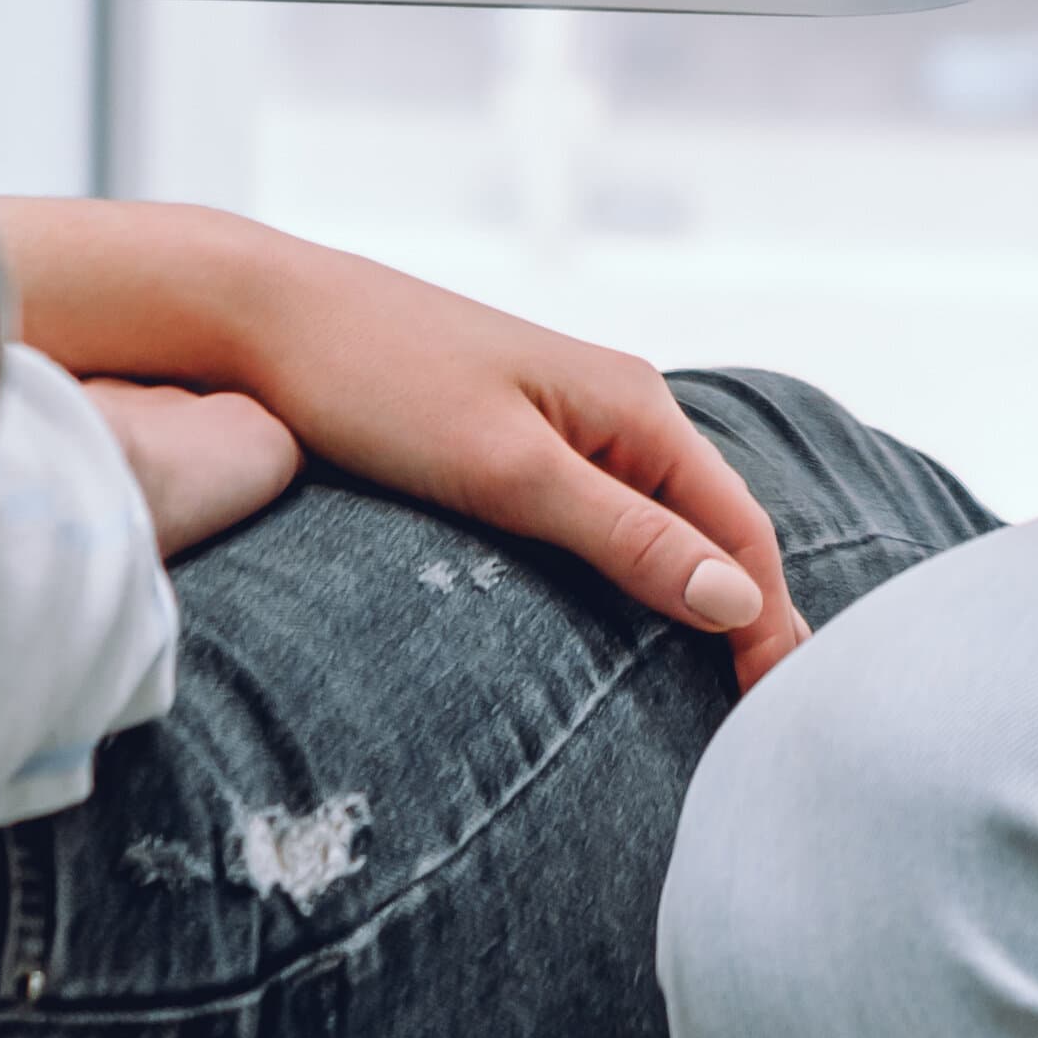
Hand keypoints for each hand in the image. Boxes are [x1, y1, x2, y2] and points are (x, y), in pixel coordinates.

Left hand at [0, 200, 812, 681]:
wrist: (257, 315)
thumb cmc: (376, 382)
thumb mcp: (508, 473)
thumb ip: (625, 537)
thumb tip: (736, 600)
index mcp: (634, 405)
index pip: (739, 529)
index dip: (769, 622)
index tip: (779, 712)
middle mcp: (615, 405)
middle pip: (710, 525)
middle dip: (742, 616)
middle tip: (755, 723)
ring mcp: (562, 418)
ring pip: (656, 521)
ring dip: (688, 598)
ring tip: (706, 690)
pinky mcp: (510, 434)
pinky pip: (601, 512)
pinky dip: (631, 570)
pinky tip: (619, 620)